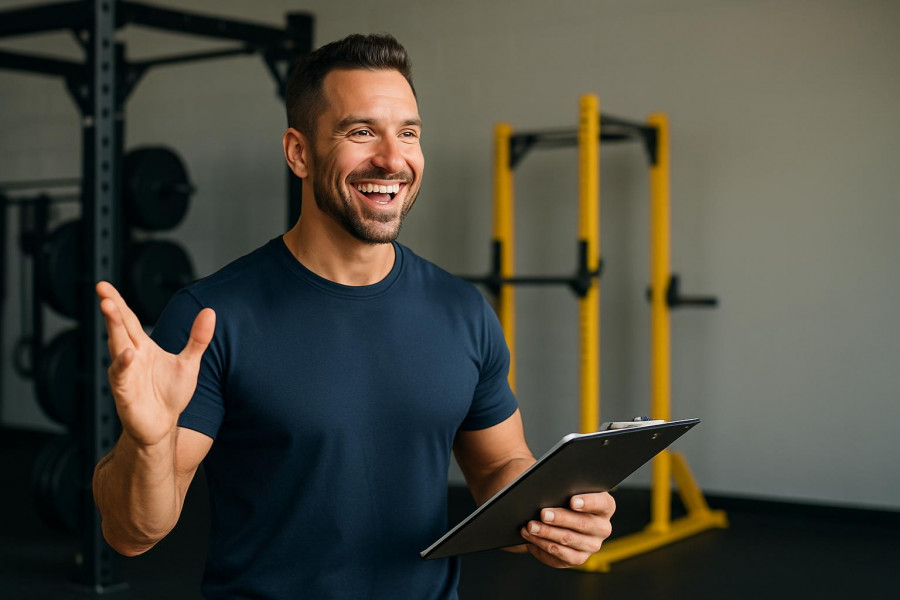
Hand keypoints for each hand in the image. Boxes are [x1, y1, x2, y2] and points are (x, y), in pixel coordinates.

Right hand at [96, 281, 214, 447]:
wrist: (163, 426)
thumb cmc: (170, 394)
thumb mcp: (189, 363)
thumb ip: (198, 338)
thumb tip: (210, 311)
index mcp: (142, 347)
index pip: (128, 319)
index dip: (118, 302)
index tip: (104, 285)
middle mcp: (130, 356)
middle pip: (120, 327)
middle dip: (111, 308)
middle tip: (102, 288)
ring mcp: (125, 373)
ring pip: (117, 346)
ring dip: (113, 328)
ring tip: (109, 308)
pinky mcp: (124, 392)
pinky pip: (121, 375)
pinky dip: (123, 365)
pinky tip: (127, 354)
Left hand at [519, 492, 614, 567]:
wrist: (557, 515)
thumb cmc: (562, 495)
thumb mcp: (566, 488)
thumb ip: (563, 487)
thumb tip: (548, 488)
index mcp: (605, 506)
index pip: (602, 503)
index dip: (588, 502)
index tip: (572, 501)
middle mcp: (602, 528)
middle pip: (583, 524)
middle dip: (561, 518)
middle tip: (543, 514)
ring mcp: (591, 545)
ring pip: (569, 540)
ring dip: (547, 533)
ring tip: (530, 526)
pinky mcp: (578, 558)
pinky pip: (560, 556)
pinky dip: (542, 546)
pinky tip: (530, 539)